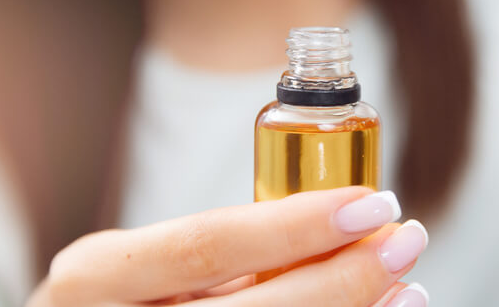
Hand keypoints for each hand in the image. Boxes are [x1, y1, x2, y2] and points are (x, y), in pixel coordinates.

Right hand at [26, 188, 428, 305]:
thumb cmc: (128, 306)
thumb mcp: (147, 268)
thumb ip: (226, 254)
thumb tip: (342, 227)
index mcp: (94, 276)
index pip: (206, 244)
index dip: (295, 225)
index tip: (371, 203)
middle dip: (341, 278)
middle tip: (404, 243)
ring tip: (404, 289)